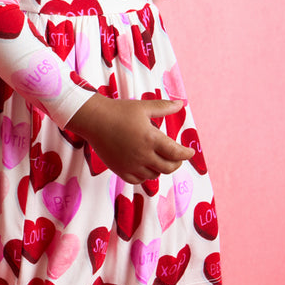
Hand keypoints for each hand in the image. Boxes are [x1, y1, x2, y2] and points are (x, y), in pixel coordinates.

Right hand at [67, 93, 192, 184]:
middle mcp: (142, 155)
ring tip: (159, 159)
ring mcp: (131, 165)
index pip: (176, 153)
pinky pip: (138, 180)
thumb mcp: (143, 107)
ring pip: (154, 175)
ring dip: (160, 169)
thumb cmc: (119, 111)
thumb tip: (181, 104)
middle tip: (177, 157)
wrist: (94, 120)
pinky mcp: (120, 170)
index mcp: (151, 139)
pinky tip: (145, 166)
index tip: (190, 152)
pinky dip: (145, 175)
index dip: (186, 154)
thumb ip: (164, 107)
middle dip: (176, 163)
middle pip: (168, 168)